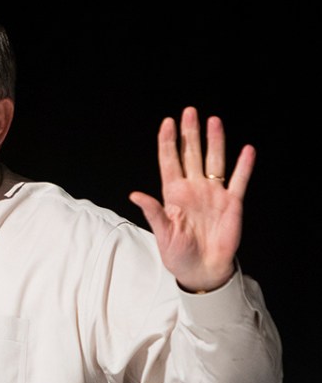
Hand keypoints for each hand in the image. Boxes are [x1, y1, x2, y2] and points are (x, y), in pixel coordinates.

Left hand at [129, 106, 254, 291]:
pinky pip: (239, 181)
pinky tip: (247, 150)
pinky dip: (243, 166)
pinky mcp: (232, 204)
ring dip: (215, 141)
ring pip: (214, 161)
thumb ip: (153, 211)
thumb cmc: (178, 254)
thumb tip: (134, 194)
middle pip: (192, 154)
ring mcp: (213, 194)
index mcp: (173, 193)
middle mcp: (193, 188)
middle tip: (190, 112)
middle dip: (190, 133)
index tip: (168, 122)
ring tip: (214, 121)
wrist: (202, 270)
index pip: (169, 161)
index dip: (168, 142)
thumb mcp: (162, 233)